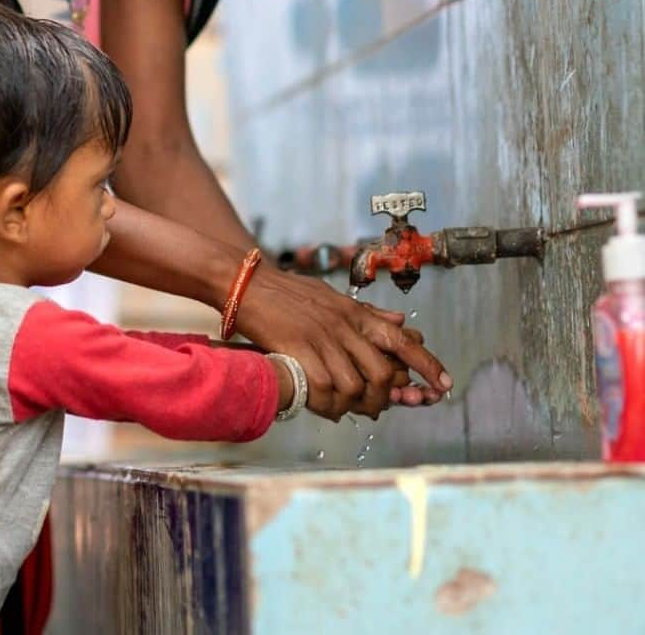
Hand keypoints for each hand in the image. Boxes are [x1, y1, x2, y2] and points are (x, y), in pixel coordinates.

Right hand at [234, 266, 452, 420]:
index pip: (402, 341)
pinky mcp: (298, 349)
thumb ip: (367, 314)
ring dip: (354, 406)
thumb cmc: (288, 292)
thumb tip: (402, 324)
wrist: (248, 283)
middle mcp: (344, 326)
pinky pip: (323, 389)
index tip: (444, 386)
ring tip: (346, 409)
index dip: (428, 365)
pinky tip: (324, 407)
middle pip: (382, 373)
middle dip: (384, 399)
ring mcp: (321, 338)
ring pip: (355, 386)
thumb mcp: (332, 297)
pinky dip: (327, 406)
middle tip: (376, 408)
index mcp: (355, 313)